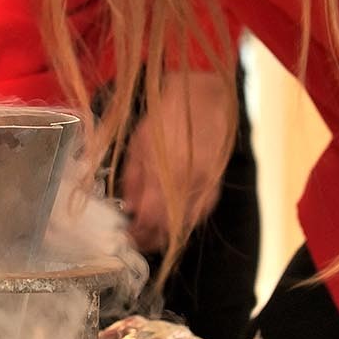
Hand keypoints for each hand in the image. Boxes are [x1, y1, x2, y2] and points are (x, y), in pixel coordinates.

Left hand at [118, 69, 231, 252]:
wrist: (205, 100)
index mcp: (163, 173)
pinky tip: (169, 219)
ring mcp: (204, 189)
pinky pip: (197, 217)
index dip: (134, 233)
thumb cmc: (167, 116)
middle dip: (147, 238)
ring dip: (164, 234)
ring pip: (182, 228)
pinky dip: (182, 223)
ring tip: (148, 232)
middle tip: (134, 238)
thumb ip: (132, 179)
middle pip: (165, 229)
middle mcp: (186, 186)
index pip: (146, 219)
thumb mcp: (138, 143)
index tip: (123, 236)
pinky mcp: (215, 188)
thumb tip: (127, 208)